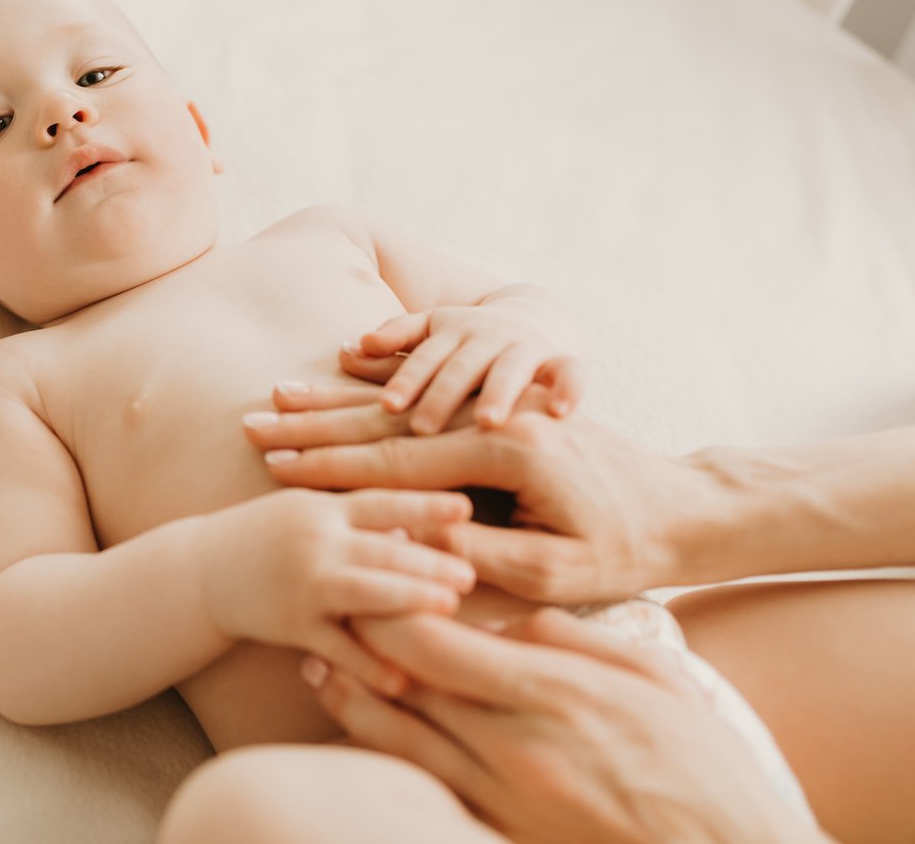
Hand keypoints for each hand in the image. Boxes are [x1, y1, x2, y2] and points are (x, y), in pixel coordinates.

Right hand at [198, 488, 476, 696]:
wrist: (198, 572)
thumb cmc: (263, 536)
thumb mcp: (305, 510)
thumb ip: (356, 514)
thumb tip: (419, 521)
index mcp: (322, 509)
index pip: (382, 501)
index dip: (425, 505)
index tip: (466, 507)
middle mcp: (314, 542)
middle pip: (381, 549)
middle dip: (428, 561)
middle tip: (470, 572)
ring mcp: (302, 585)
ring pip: (363, 593)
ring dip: (407, 600)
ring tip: (449, 607)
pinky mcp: (290, 625)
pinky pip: (336, 648)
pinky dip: (367, 664)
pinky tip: (399, 679)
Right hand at [246, 383, 716, 601]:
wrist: (685, 507)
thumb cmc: (625, 548)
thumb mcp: (554, 571)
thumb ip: (479, 555)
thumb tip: (410, 544)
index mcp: (506, 451)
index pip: (396, 459)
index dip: (330, 467)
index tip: (273, 467)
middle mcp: (497, 415)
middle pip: (387, 417)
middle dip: (315, 425)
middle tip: (253, 421)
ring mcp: (502, 403)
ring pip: (403, 397)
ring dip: (336, 397)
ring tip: (280, 395)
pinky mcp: (507, 406)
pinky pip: (436, 382)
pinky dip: (383, 378)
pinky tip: (344, 367)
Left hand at [307, 609, 822, 843]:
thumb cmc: (703, 762)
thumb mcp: (652, 676)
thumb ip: (574, 640)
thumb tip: (514, 622)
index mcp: (552, 694)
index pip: (433, 642)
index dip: (390, 606)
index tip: (373, 572)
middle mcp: (513, 747)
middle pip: (403, 687)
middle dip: (360, 642)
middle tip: (330, 607)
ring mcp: (502, 797)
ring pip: (398, 742)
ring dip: (350, 699)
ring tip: (319, 665)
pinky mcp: (501, 830)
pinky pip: (424, 787)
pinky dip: (386, 753)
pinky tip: (362, 728)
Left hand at [344, 302, 581, 433]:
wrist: (540, 318)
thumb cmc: (470, 341)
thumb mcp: (434, 331)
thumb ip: (397, 341)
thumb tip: (348, 349)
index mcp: (453, 333)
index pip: (425, 358)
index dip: (408, 379)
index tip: (388, 406)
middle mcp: (488, 337)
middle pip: (463, 366)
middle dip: (443, 394)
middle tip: (422, 427)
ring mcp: (526, 348)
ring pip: (512, 369)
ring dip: (500, 393)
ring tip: (488, 421)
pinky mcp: (562, 361)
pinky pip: (571, 373)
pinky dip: (568, 388)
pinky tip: (560, 413)